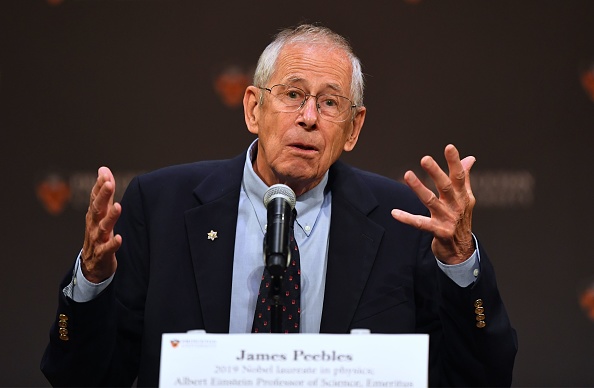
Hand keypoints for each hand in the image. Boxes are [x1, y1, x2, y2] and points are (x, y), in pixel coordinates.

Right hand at [81, 167, 121, 282]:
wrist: (92, 266)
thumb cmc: (98, 235)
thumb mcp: (101, 213)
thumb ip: (104, 192)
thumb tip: (103, 169)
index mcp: (94, 215)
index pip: (95, 198)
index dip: (99, 186)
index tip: (104, 173)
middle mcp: (94, 225)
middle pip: (97, 209)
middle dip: (102, 196)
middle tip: (109, 184)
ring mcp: (97, 240)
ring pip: (103, 227)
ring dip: (110, 217)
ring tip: (118, 206)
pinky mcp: (102, 254)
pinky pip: (107, 249)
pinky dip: (113, 244)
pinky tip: (119, 238)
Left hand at [391, 144, 475, 264]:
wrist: (461, 251)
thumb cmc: (460, 220)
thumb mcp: (465, 199)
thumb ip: (464, 178)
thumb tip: (470, 159)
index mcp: (462, 196)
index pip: (459, 175)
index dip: (455, 161)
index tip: (449, 147)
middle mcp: (456, 206)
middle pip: (445, 186)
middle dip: (436, 172)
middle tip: (425, 159)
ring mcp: (447, 219)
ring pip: (431, 201)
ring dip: (418, 188)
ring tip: (407, 175)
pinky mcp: (439, 232)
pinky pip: (420, 223)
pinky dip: (407, 218)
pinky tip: (394, 213)